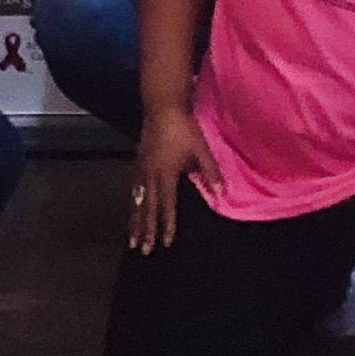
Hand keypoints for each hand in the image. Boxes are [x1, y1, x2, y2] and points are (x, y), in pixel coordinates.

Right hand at [128, 105, 216, 254]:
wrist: (162, 106)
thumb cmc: (183, 127)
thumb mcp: (201, 149)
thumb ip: (210, 172)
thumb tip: (222, 194)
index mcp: (166, 173)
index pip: (167, 205)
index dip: (166, 224)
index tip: (165, 242)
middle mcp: (150, 174)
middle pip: (147, 207)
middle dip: (145, 229)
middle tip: (141, 249)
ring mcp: (142, 167)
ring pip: (137, 200)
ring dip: (135, 220)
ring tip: (132, 237)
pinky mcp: (139, 160)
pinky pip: (135, 188)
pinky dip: (134, 203)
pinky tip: (134, 208)